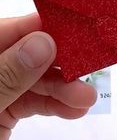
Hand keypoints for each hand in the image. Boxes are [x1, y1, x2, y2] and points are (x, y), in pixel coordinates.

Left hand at [0, 14, 96, 139]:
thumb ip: (6, 74)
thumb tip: (42, 43)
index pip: (9, 30)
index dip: (42, 28)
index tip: (75, 31)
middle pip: (27, 55)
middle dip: (58, 65)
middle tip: (86, 73)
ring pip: (33, 80)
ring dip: (62, 89)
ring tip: (85, 99)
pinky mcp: (3, 111)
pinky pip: (32, 102)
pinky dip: (54, 106)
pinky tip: (73, 110)